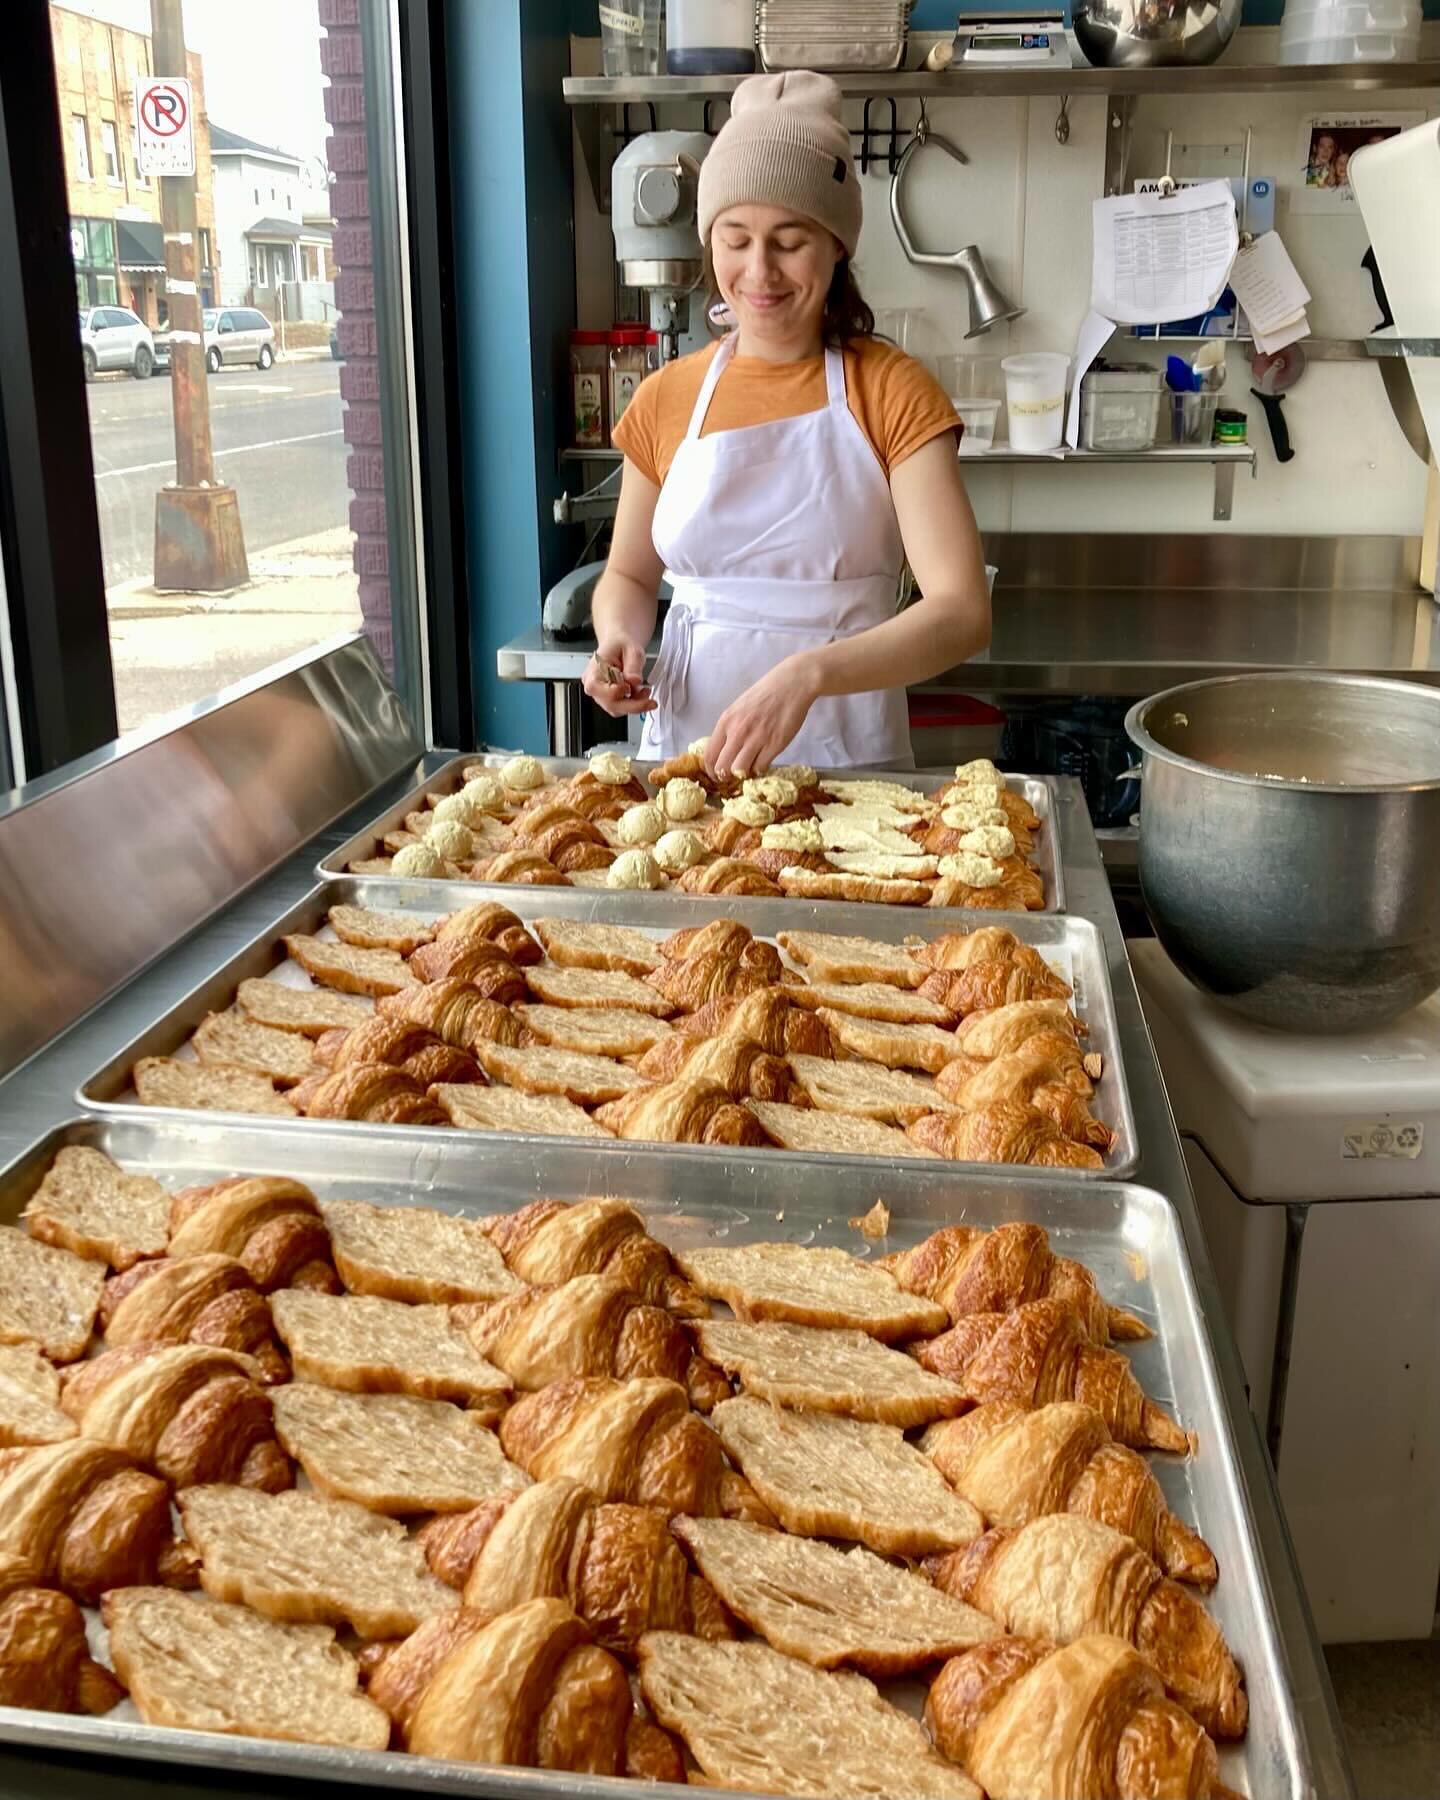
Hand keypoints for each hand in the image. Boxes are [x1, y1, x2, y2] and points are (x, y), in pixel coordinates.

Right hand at [581, 635, 654, 715]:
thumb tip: (634, 681)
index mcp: (593, 669)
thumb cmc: (621, 645)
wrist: (620, 645)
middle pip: (609, 703)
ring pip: (617, 709)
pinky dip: (634, 704)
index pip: (596, 688)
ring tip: (645, 691)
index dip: (615, 692)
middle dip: (632, 704)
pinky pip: (621, 707)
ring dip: (635, 705)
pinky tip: (641, 693)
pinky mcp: (610, 699)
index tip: (631, 687)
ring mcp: (601, 694)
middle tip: (649, 700)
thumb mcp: (632, 650)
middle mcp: (594, 685)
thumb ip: (633, 666)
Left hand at [706, 655, 820, 778]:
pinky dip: (760, 769)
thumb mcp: (739, 708)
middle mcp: (738, 731)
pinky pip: (760, 767)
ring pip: (740, 770)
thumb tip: (724, 750)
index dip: (711, 770)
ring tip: (749, 768)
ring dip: (744, 774)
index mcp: (726, 721)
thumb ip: (730, 728)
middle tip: (733, 777)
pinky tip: (762, 762)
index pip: (709, 754)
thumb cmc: (766, 693)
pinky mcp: (774, 745)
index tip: (716, 775)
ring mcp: (756, 739)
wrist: (791, 685)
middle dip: (726, 776)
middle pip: (722, 767)